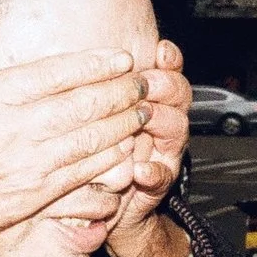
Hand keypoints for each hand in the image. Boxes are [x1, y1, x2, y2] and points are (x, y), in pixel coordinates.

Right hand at [0, 4, 150, 256]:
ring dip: (123, 123)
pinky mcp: (33, 195)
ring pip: (91, 139)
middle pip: (85, 104)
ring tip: (143, 111)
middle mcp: (15, 128)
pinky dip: (109, 160)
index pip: (59, 73)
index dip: (97, 63)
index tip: (120, 56)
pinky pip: (82, 174)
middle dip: (121, 90)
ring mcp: (28, 164)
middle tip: (142, 81)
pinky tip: (125, 149)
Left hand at [104, 40, 194, 256]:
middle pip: (178, 96)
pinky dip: (153, 172)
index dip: (169, 60)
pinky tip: (141, 169)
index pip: (166, 72)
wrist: (106, 207)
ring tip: (145, 118)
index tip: (161, 49)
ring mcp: (162, 153)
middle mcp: (160, 124)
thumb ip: (93, 90)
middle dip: (165, 86)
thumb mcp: (92, 117)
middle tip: (147, 85)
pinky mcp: (156, 184)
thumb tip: (78, 60)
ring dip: (162, 121)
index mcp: (148, 102)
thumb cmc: (93, 154)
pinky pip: (162, 176)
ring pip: (177, 130)